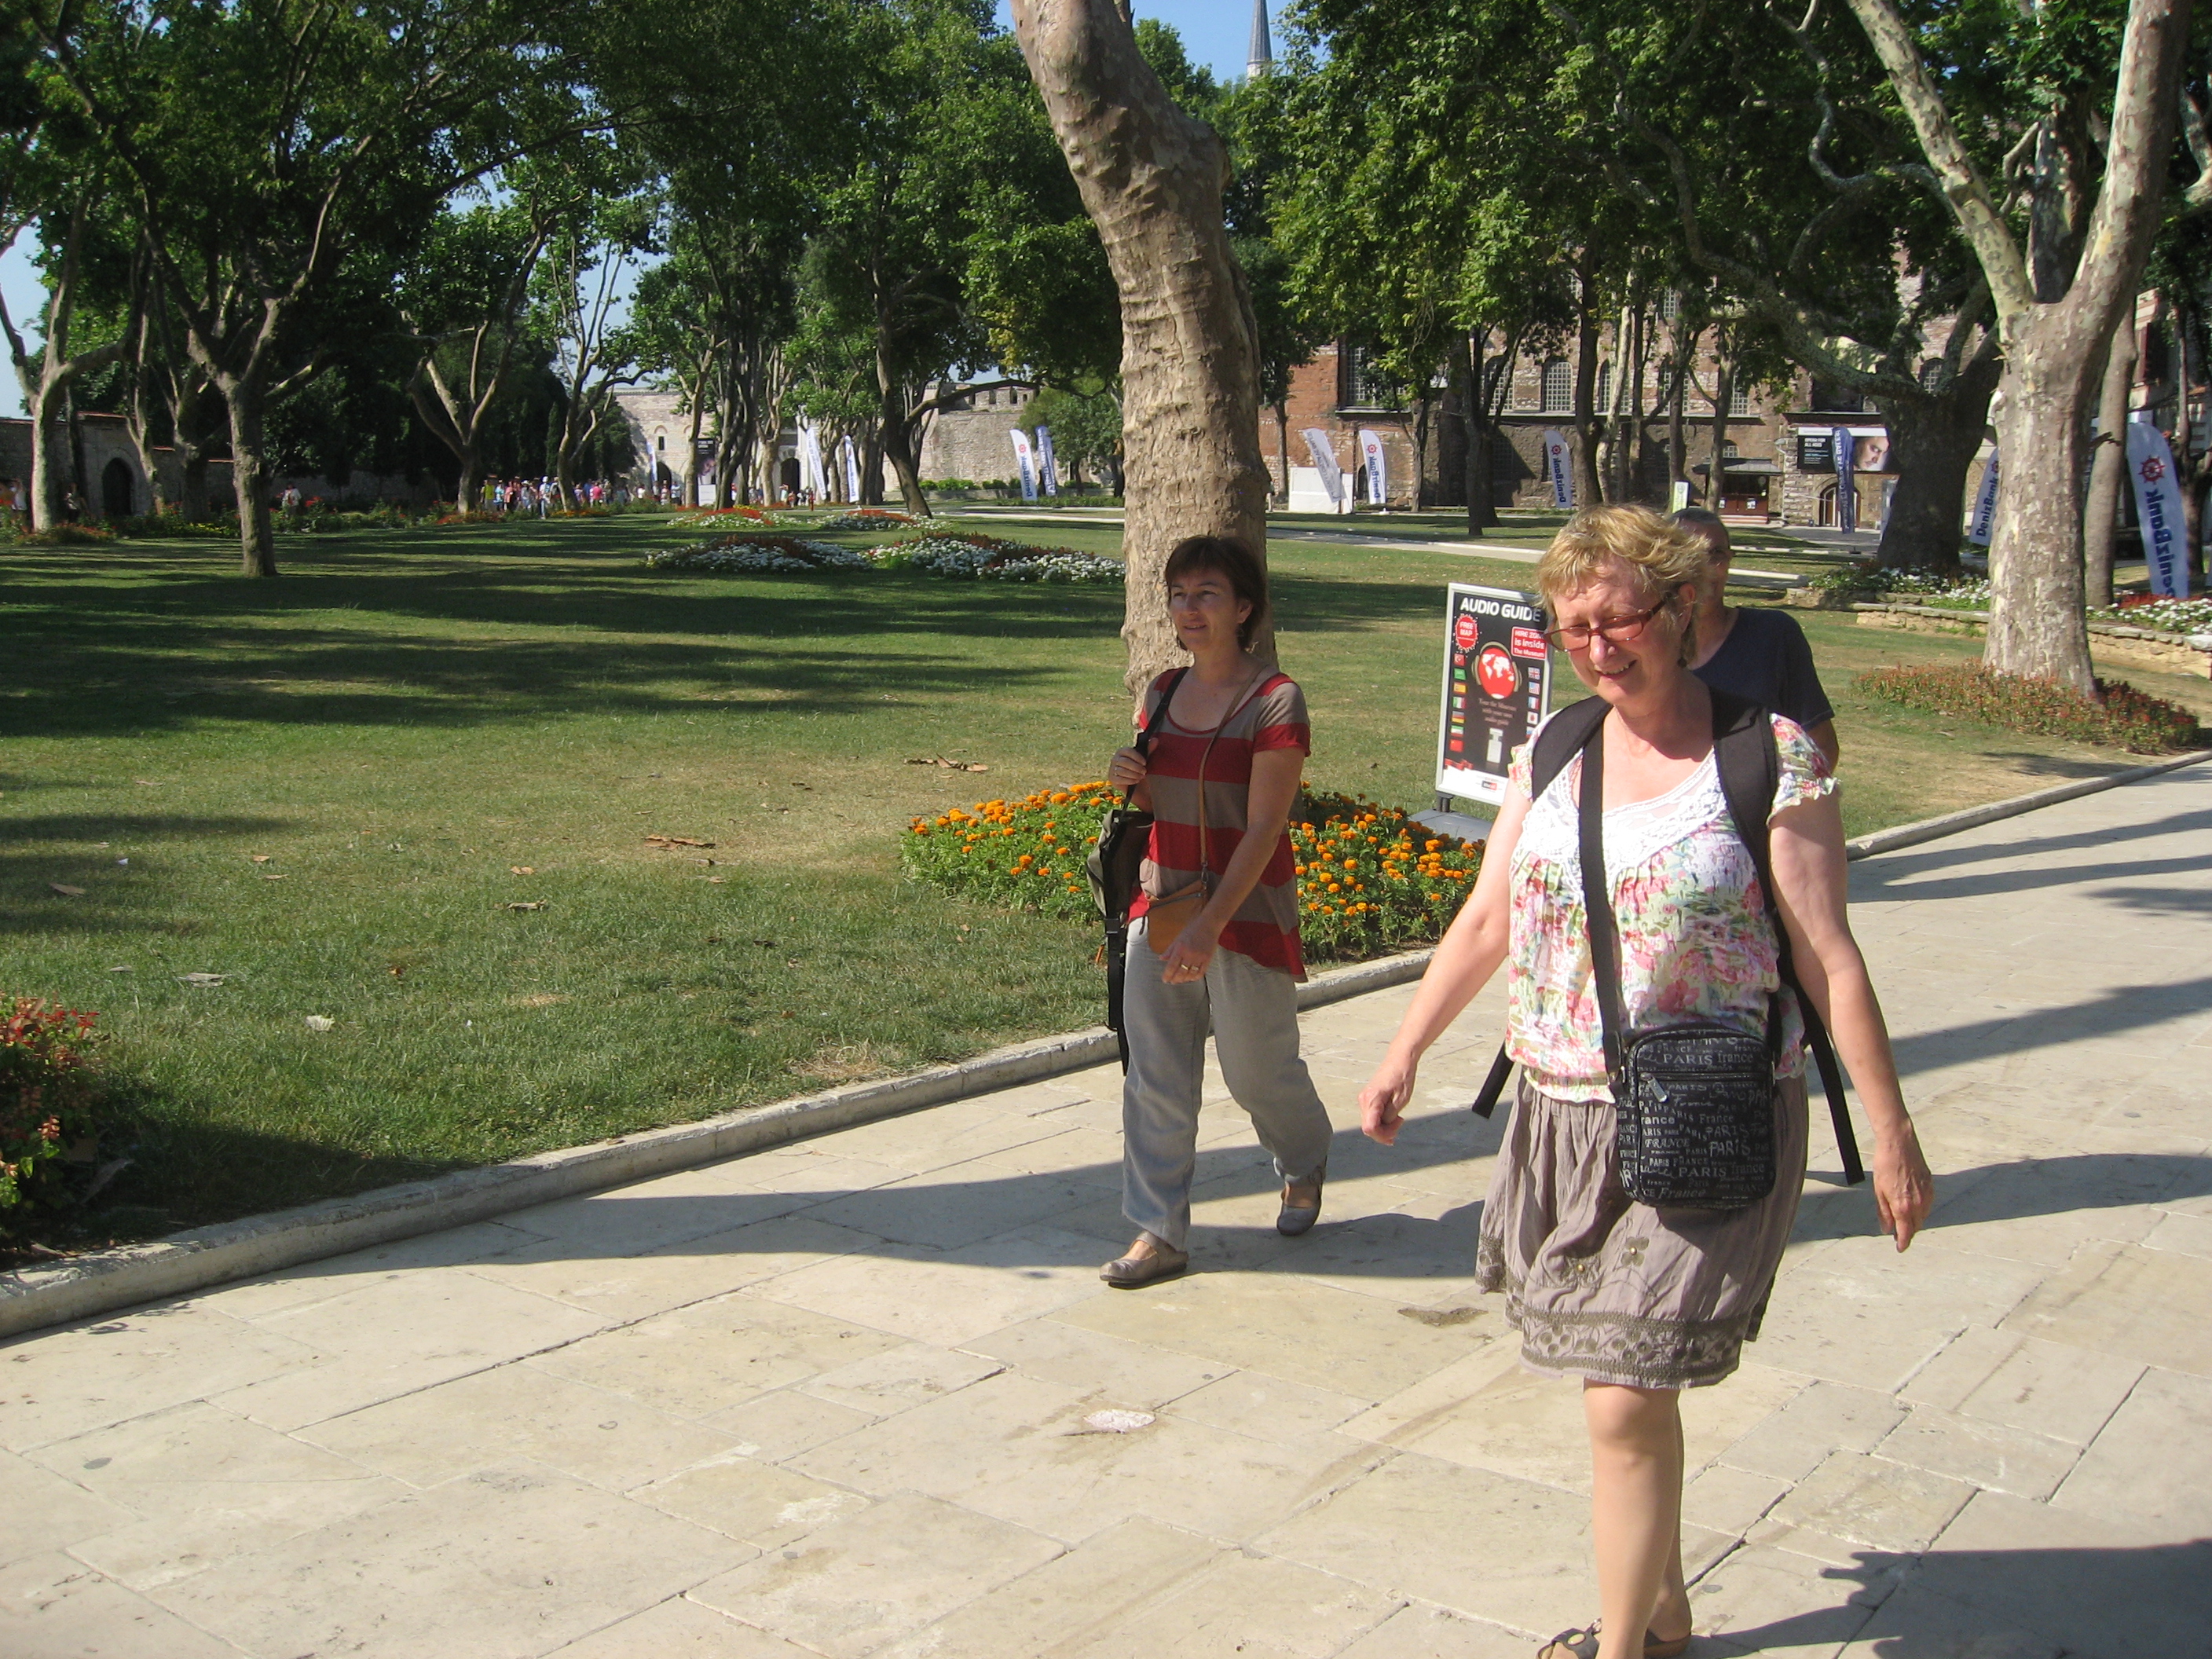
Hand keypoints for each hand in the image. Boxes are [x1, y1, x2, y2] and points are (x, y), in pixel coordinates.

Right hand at [1108, 746, 1147, 789]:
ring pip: (1122, 771)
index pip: (1128, 751)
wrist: (1134, 782)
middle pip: (1125, 762)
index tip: (1145, 763)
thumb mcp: (1144, 758)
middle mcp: (1115, 759)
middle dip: (1136, 767)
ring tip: (1141, 777)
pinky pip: (1120, 779)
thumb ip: (1149, 748)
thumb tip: (1155, 739)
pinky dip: (1130, 781)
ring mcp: (1112, 769)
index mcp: (1122, 751)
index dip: (1137, 757)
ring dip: (1134, 774)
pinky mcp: (1112, 778)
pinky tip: (1136, 781)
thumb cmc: (1138, 767)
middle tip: (1144, 771)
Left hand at [1157, 924, 1216, 984]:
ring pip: (1190, 974)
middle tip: (1172, 981)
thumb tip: (1161, 958)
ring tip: (1180, 980)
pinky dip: (1195, 977)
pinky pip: (1201, 972)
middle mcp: (1189, 954)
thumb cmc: (1193, 929)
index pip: (1171, 966)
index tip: (1165, 979)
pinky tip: (1191, 977)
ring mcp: (1199, 957)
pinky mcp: (1207, 959)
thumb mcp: (1178, 938)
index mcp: (1180, 948)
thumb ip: (1170, 950)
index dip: (1167, 975)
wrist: (1209, 924)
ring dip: (1184, 979)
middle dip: (1175, 979)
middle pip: (1181, 973)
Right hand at [1360, 1061, 1415, 1146]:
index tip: (1396, 1132)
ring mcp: (1364, 1099)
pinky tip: (1393, 1116)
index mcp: (1371, 1100)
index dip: (1382, 1136)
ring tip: (1399, 1119)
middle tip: (1400, 1123)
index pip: (1370, 1129)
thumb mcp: (1401, 1100)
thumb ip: (1390, 1117)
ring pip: (1370, 1123)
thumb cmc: (1402, 1077)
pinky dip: (1382, 1121)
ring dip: (1384, 1127)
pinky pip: (1372, 1116)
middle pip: (1369, 1128)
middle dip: (1384, 1133)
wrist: (1399, 1059)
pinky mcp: (1368, 1098)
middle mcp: (1364, 1100)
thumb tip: (1383, 1128)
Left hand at [1871, 1119, 1933, 1250]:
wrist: (1900, 1145)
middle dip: (1908, 1231)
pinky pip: (1928, 1204)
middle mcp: (1918, 1204)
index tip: (1900, 1248)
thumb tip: (1887, 1229)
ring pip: (1923, 1216)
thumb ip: (1884, 1213)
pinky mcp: (1931, 1186)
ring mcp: (1927, 1195)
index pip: (1906, 1232)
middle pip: (1916, 1226)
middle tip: (1898, 1232)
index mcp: (1903, 1207)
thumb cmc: (1885, 1165)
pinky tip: (1912, 1204)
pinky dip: (1921, 1209)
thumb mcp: (1878, 1191)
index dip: (1903, 1242)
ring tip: (1903, 1218)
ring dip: (1914, 1220)